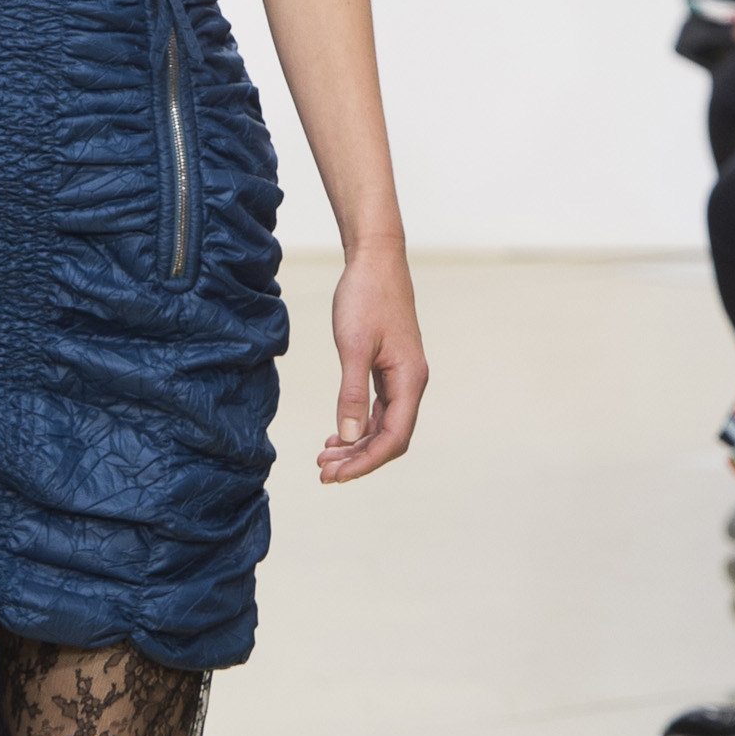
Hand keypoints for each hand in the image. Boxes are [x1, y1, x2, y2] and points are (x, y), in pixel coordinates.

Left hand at [317, 247, 426, 483]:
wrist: (375, 260)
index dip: (366, 462)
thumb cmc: (366, 297)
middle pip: (390, 438)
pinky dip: (359, 425)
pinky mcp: (389, 368)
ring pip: (383, 425)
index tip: (336, 476)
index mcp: (409, 380)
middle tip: (323, 473)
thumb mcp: (353, 346)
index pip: (394, 438)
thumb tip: (350, 436)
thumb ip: (352, 393)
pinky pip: (378, 408)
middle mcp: (410, 382)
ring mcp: (401, 376)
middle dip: (358, 460)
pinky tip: (338, 434)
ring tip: (325, 458)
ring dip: (356, 445)